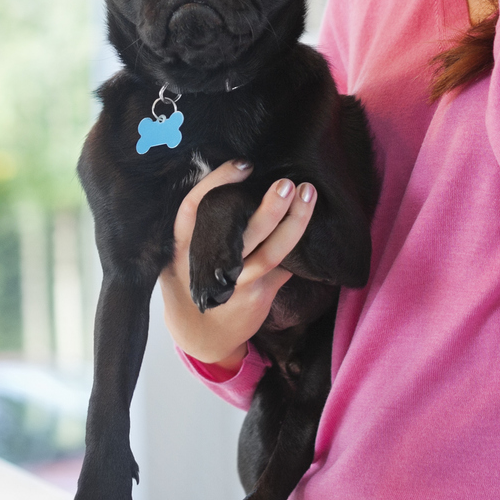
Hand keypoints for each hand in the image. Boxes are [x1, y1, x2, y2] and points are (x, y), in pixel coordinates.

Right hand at [158, 161, 315, 375]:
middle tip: (288, 183)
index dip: (217, 182)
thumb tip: (248, 183)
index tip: (244, 164)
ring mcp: (236, 283)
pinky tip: (316, 228)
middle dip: (270, 207)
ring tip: (308, 194)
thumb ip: (204, 227)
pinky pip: (284, 266)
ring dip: (294, 223)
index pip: (195, 206)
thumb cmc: (194, 281)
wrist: (201, 335)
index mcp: (183, 245)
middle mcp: (209, 264)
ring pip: (271, 252)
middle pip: (244, 233)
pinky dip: (299, 247)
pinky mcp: (257, 296)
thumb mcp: (184, 254)